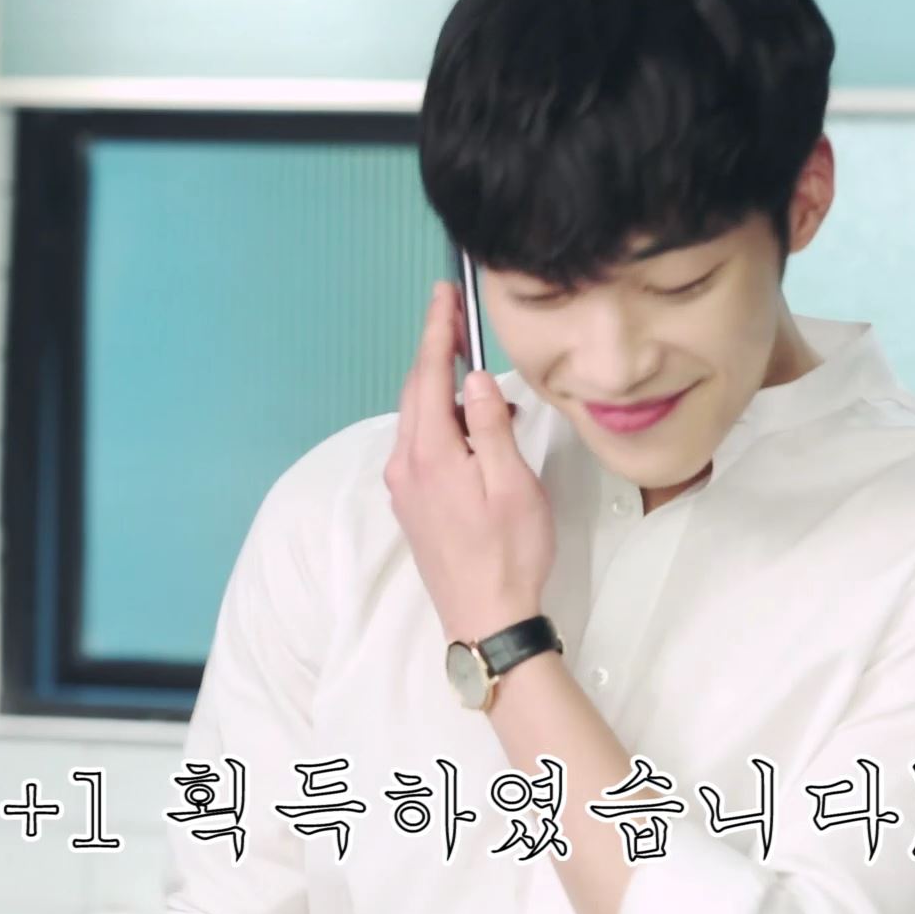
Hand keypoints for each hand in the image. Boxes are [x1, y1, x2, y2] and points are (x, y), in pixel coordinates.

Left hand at [384, 280, 554, 642]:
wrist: (485, 618)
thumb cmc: (509, 553)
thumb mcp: (511, 483)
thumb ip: (490, 426)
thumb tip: (473, 379)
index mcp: (429, 454)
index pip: (428, 375)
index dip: (436, 330)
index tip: (443, 295)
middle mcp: (405, 466)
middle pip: (417, 392)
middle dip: (436, 352)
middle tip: (458, 319)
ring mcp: (403, 487)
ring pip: (418, 420)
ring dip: (445, 394)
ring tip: (487, 393)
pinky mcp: (411, 504)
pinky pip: (421, 446)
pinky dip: (444, 425)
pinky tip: (474, 432)